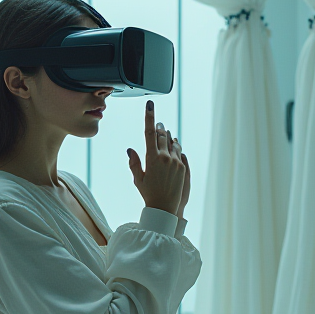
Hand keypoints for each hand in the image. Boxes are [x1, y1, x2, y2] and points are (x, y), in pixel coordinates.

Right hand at [126, 101, 185, 215]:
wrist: (165, 208)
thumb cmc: (149, 194)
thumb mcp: (137, 179)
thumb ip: (134, 162)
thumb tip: (131, 149)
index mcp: (151, 158)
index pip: (150, 132)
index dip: (149, 117)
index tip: (150, 105)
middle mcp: (165, 157)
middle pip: (162, 135)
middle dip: (160, 127)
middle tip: (158, 123)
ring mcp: (176, 161)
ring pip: (172, 142)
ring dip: (168, 137)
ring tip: (166, 135)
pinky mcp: (183, 167)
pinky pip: (179, 151)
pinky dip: (175, 147)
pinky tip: (173, 147)